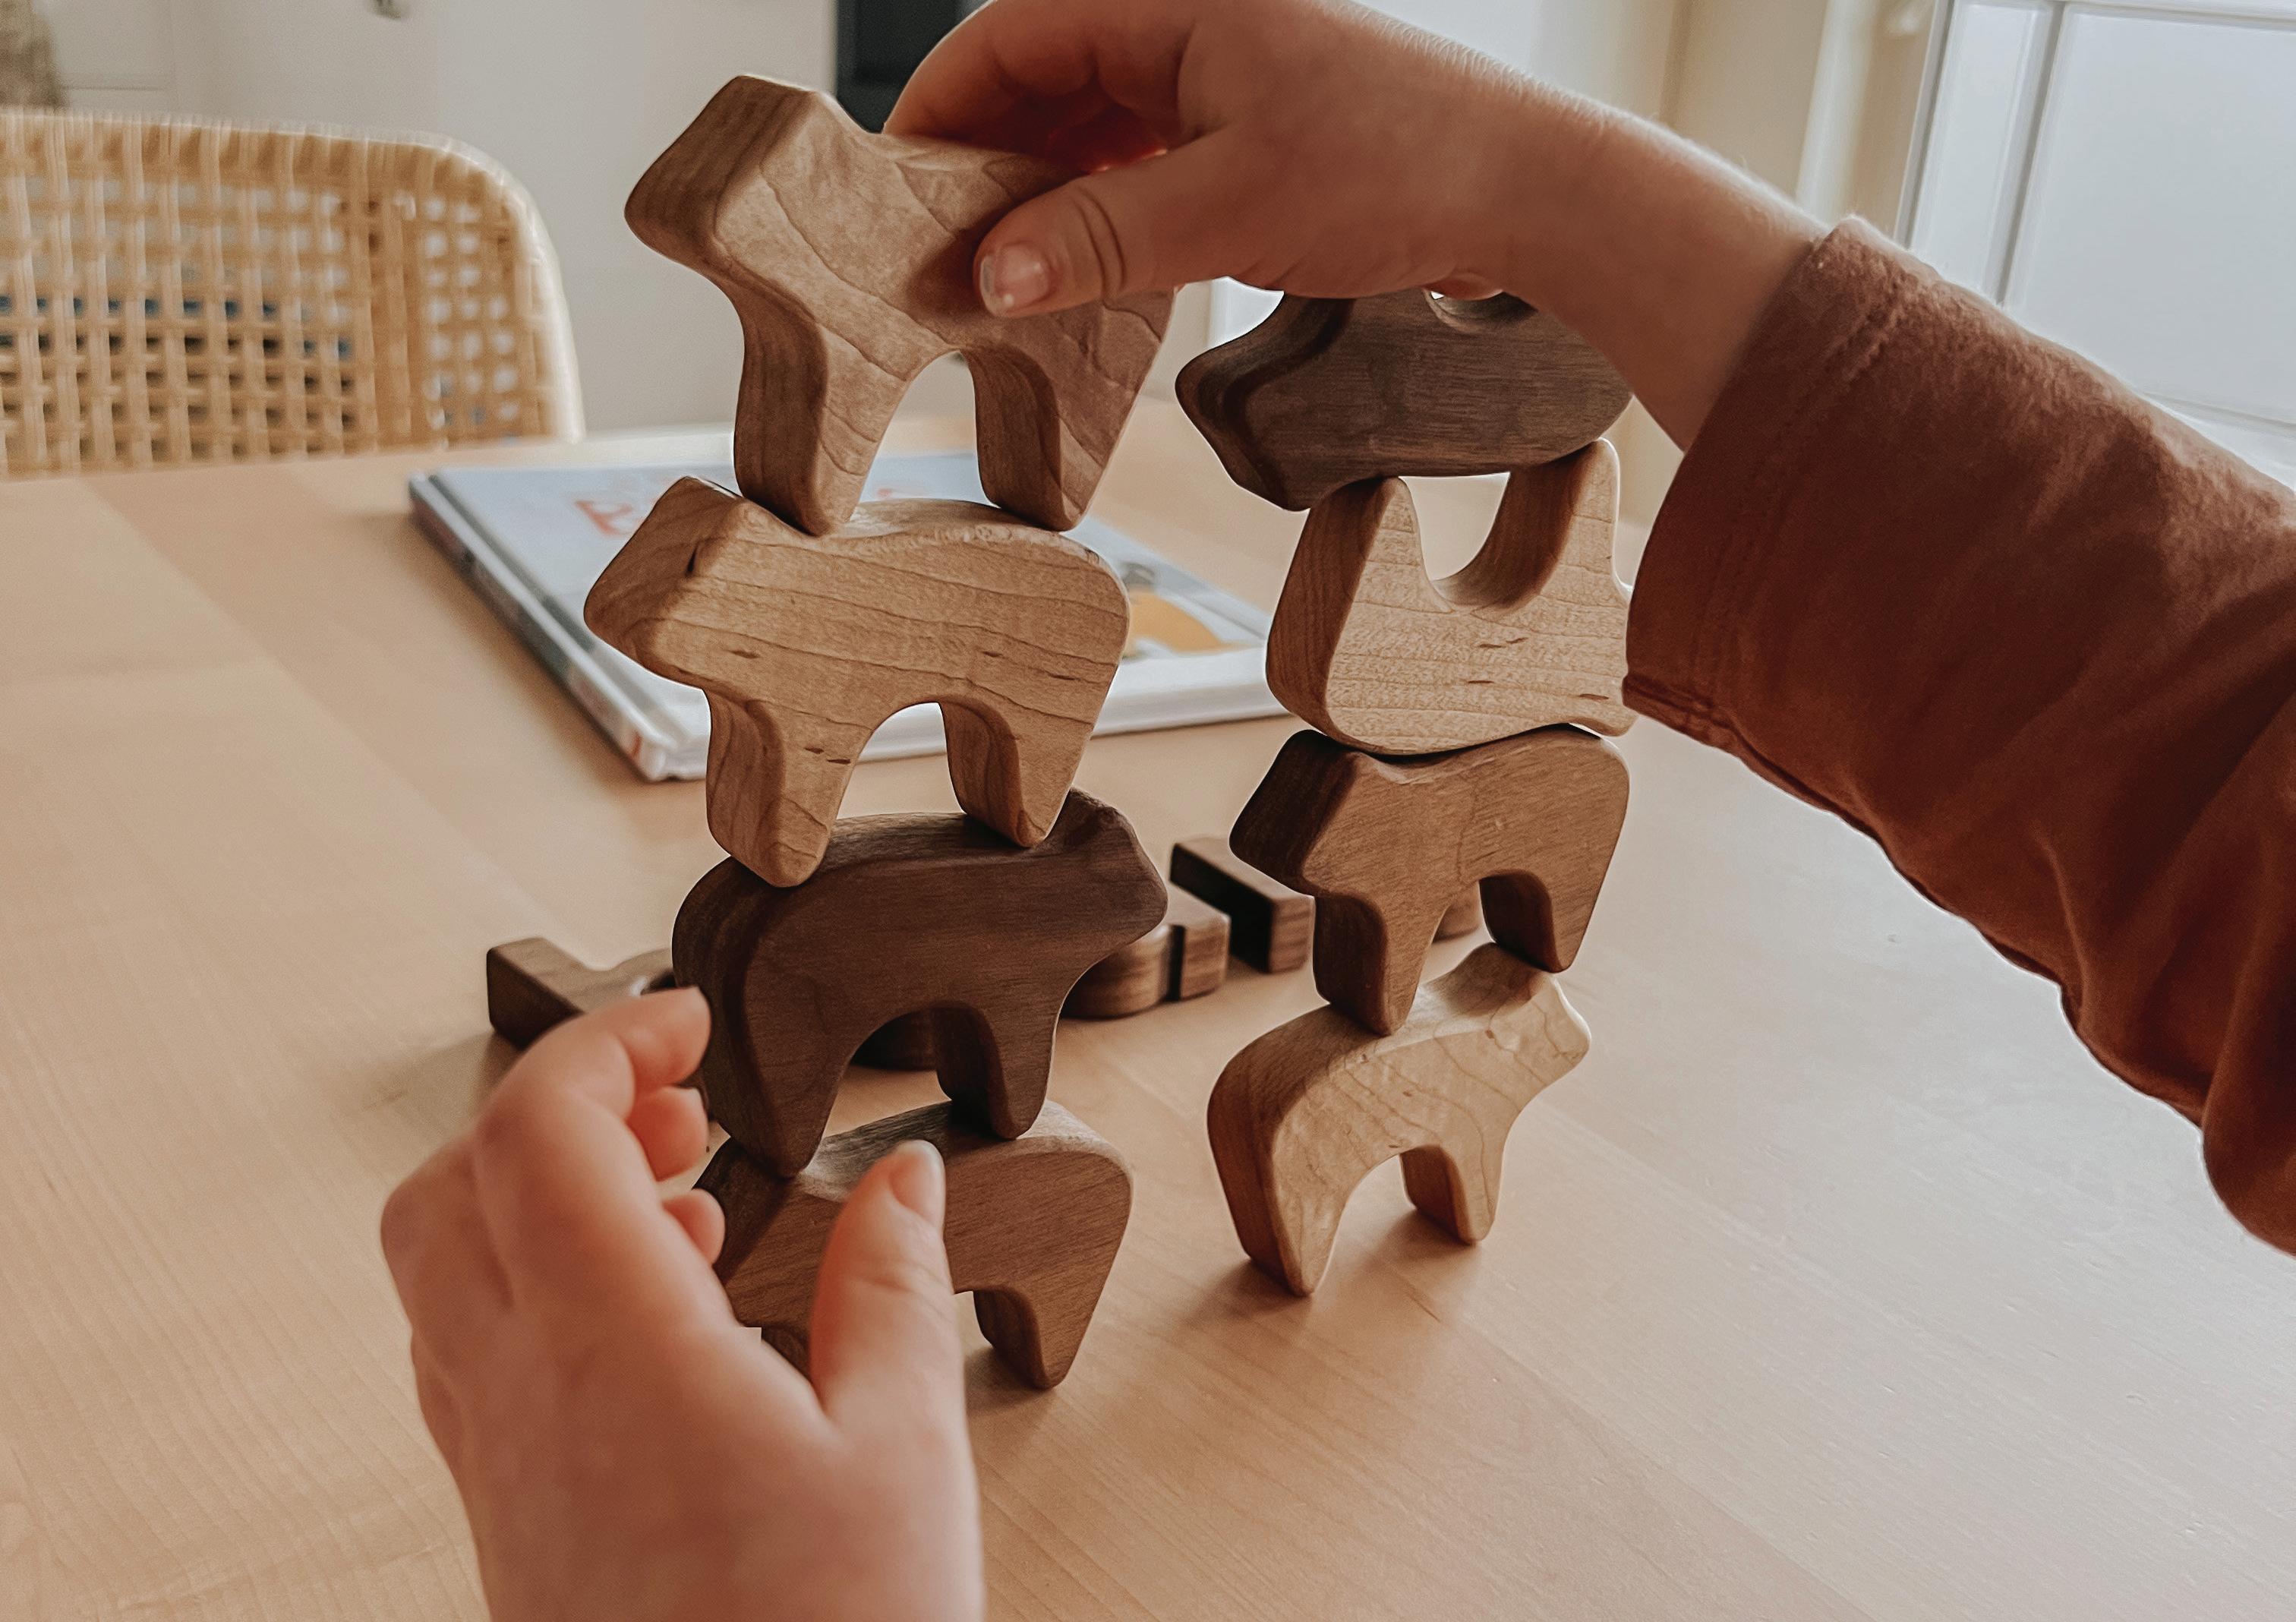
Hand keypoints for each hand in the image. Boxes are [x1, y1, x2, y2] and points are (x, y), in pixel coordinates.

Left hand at [381, 991, 983, 1621]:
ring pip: (443, 1276)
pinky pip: (469, 1360)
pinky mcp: (510, 1526)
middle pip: (448, 1188)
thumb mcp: (903, 1449)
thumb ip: (891, 1287)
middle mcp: (522, 1402)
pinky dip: (536, 1290)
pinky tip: (657, 1321)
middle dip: (555, 1110)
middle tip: (677, 1109)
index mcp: (615, 1355)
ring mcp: (500, 1470)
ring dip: (537, 1200)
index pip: (536, 1131)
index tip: (690, 1022)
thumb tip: (907, 1180)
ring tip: (682, 1207)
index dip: (605, 1042)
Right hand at [891, 0, 1822, 442]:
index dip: (941, 109)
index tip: (895, 188)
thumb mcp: (1226, 208)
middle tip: (936, 245)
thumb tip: (989, 274)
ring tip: (1000, 268)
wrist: (1525, 189)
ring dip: (1044, 190)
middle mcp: (1189, 22)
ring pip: (1093, 120)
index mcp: (1171, 3)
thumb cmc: (1397, 165)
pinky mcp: (1253, 125)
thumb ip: (1098, 239)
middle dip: (986, 158)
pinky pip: (1145, 153)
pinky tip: (1082, 262)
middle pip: (1044, 75)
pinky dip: (1103, 204)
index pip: (1010, 35)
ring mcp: (1222, 72)